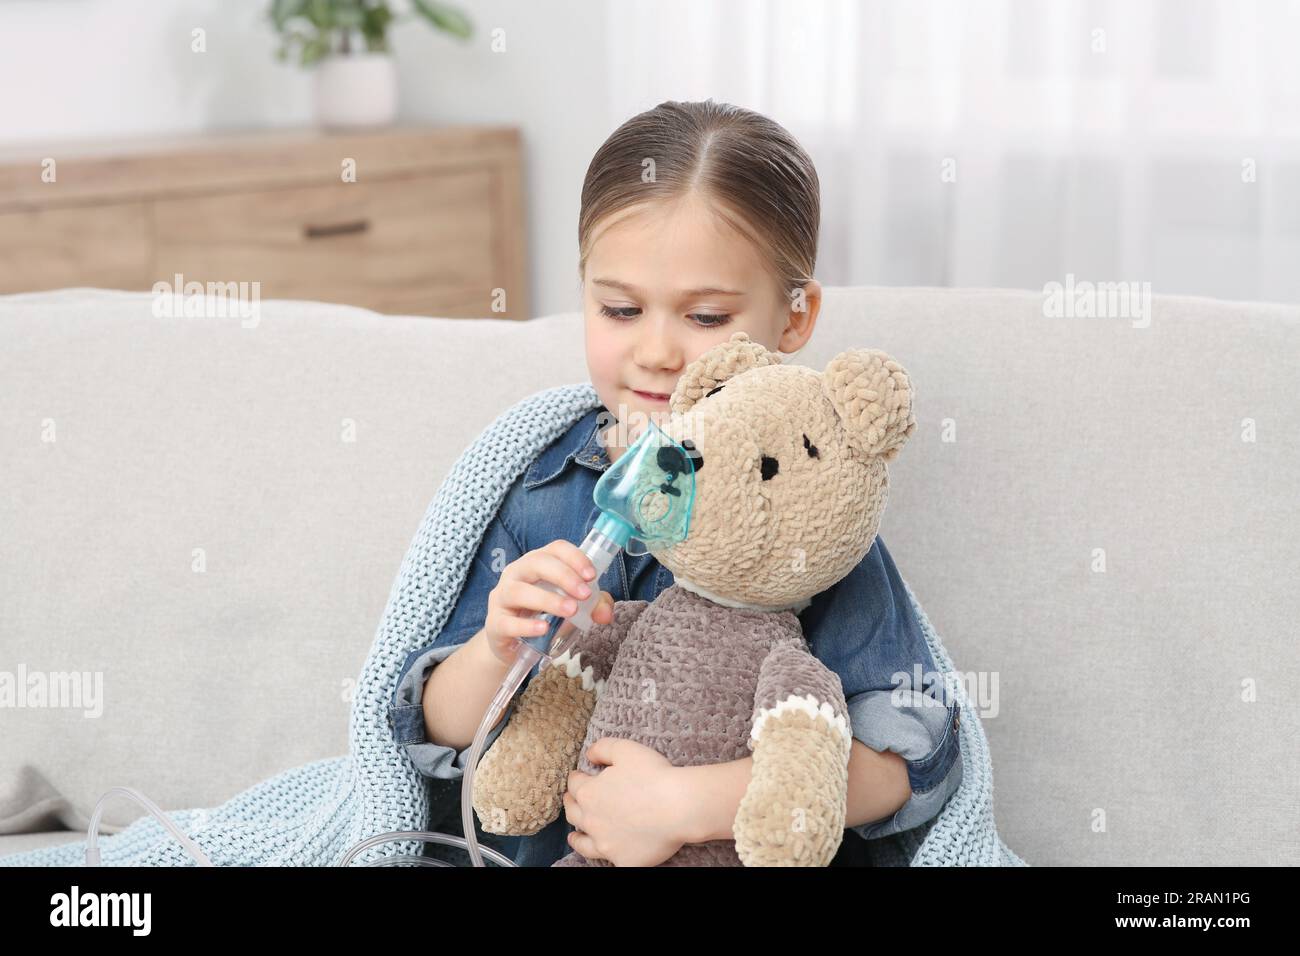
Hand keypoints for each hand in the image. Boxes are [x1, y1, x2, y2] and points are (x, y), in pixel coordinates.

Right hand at [484, 540, 614, 665]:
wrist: (513, 646)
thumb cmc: (543, 617)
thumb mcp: (572, 607)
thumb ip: (594, 606)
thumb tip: (606, 613)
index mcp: (537, 563)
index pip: (555, 549)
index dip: (575, 558)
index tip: (592, 576)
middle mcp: (517, 574)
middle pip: (536, 563)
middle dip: (564, 576)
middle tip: (584, 594)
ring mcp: (502, 597)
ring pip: (519, 590)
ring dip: (548, 599)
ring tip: (570, 611)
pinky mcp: (495, 623)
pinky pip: (508, 622)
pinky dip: (527, 625)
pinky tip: (544, 629)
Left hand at [563, 738, 690, 866]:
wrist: (679, 806)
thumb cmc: (654, 775)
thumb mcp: (625, 749)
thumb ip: (602, 748)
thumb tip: (589, 755)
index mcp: (589, 793)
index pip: (575, 784)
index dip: (577, 778)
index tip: (579, 776)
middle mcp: (592, 821)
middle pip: (573, 813)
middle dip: (572, 804)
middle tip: (572, 801)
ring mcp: (606, 844)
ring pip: (583, 843)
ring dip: (576, 837)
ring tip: (574, 836)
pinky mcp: (623, 861)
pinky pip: (610, 861)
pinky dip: (605, 854)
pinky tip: (604, 852)